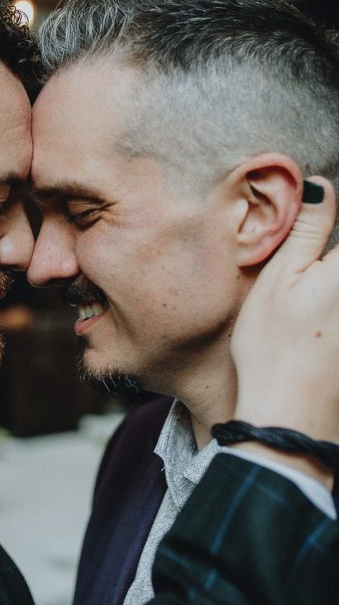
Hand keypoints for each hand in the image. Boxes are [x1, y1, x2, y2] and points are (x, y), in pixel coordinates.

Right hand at [232, 177, 338, 447]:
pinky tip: (319, 323)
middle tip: (306, 272)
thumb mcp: (279, 279)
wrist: (290, 418)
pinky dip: (331, 309)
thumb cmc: (274, 348)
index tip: (319, 224)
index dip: (330, 217)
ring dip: (328, 280)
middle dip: (329, 255)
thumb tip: (325, 185)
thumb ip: (308, 228)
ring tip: (306, 306)